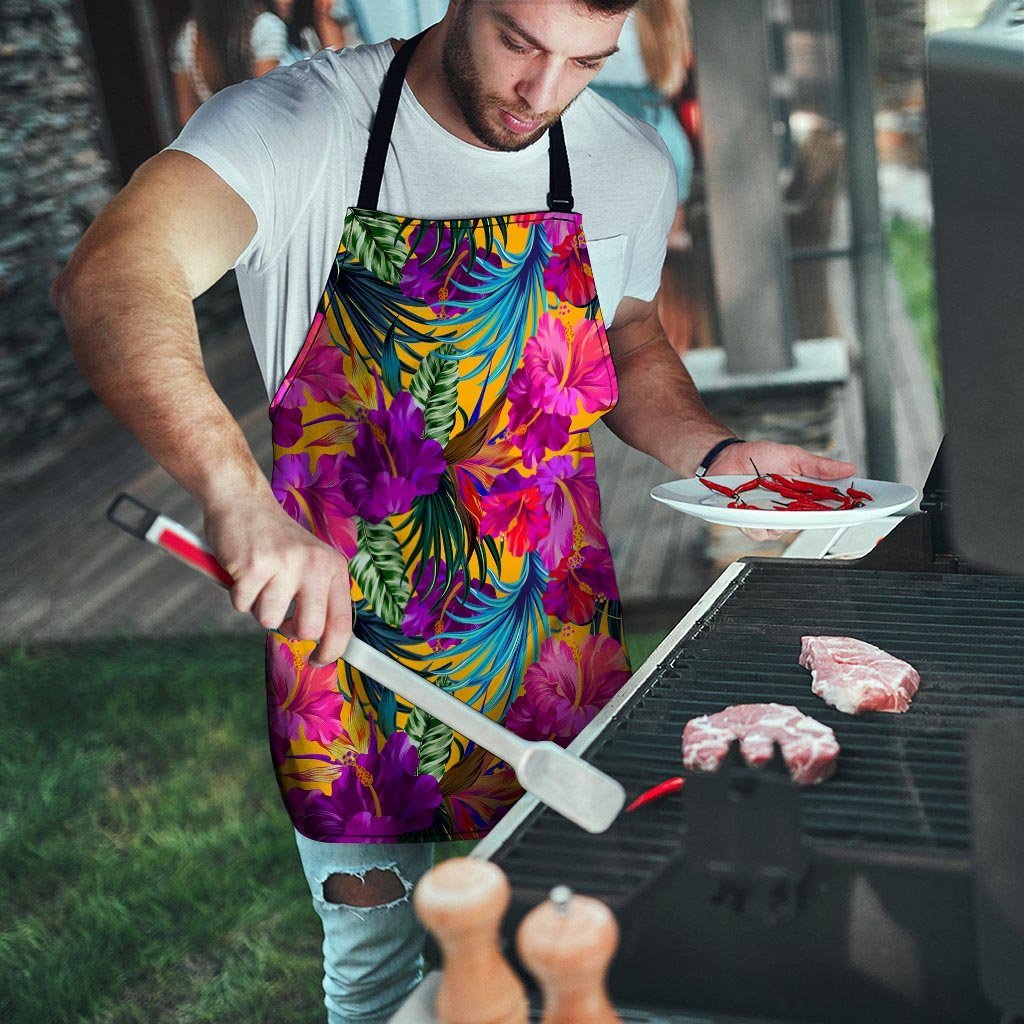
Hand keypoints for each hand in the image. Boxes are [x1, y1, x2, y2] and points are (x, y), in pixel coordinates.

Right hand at [203, 493, 351, 665]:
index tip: (317, 661)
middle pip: (309, 630)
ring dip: (258, 607)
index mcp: (333, 567)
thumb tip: (322, 643)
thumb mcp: (310, 562)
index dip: (331, 650)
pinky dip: (238, 595)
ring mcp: (285, 564)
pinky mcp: (254, 566)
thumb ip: (318, 597)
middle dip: (289, 631)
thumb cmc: (275, 541)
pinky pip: (242, 606)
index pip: (342, 622)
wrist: (242, 502)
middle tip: (279, 614)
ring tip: (259, 580)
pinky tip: (243, 571)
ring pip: (269, 620)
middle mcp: (315, 564)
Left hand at [707, 440, 856, 542]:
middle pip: (809, 523)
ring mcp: (771, 518)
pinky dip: (758, 522)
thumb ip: (819, 467)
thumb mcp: (793, 456)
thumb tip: (849, 468)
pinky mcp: (751, 523)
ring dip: (780, 518)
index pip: (829, 508)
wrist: (727, 458)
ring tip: (772, 500)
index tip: (857, 509)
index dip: (843, 511)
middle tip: (806, 503)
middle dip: (811, 516)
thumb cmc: (759, 457)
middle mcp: (790, 510)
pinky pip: (760, 532)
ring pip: (784, 531)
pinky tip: (753, 509)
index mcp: (804, 495)